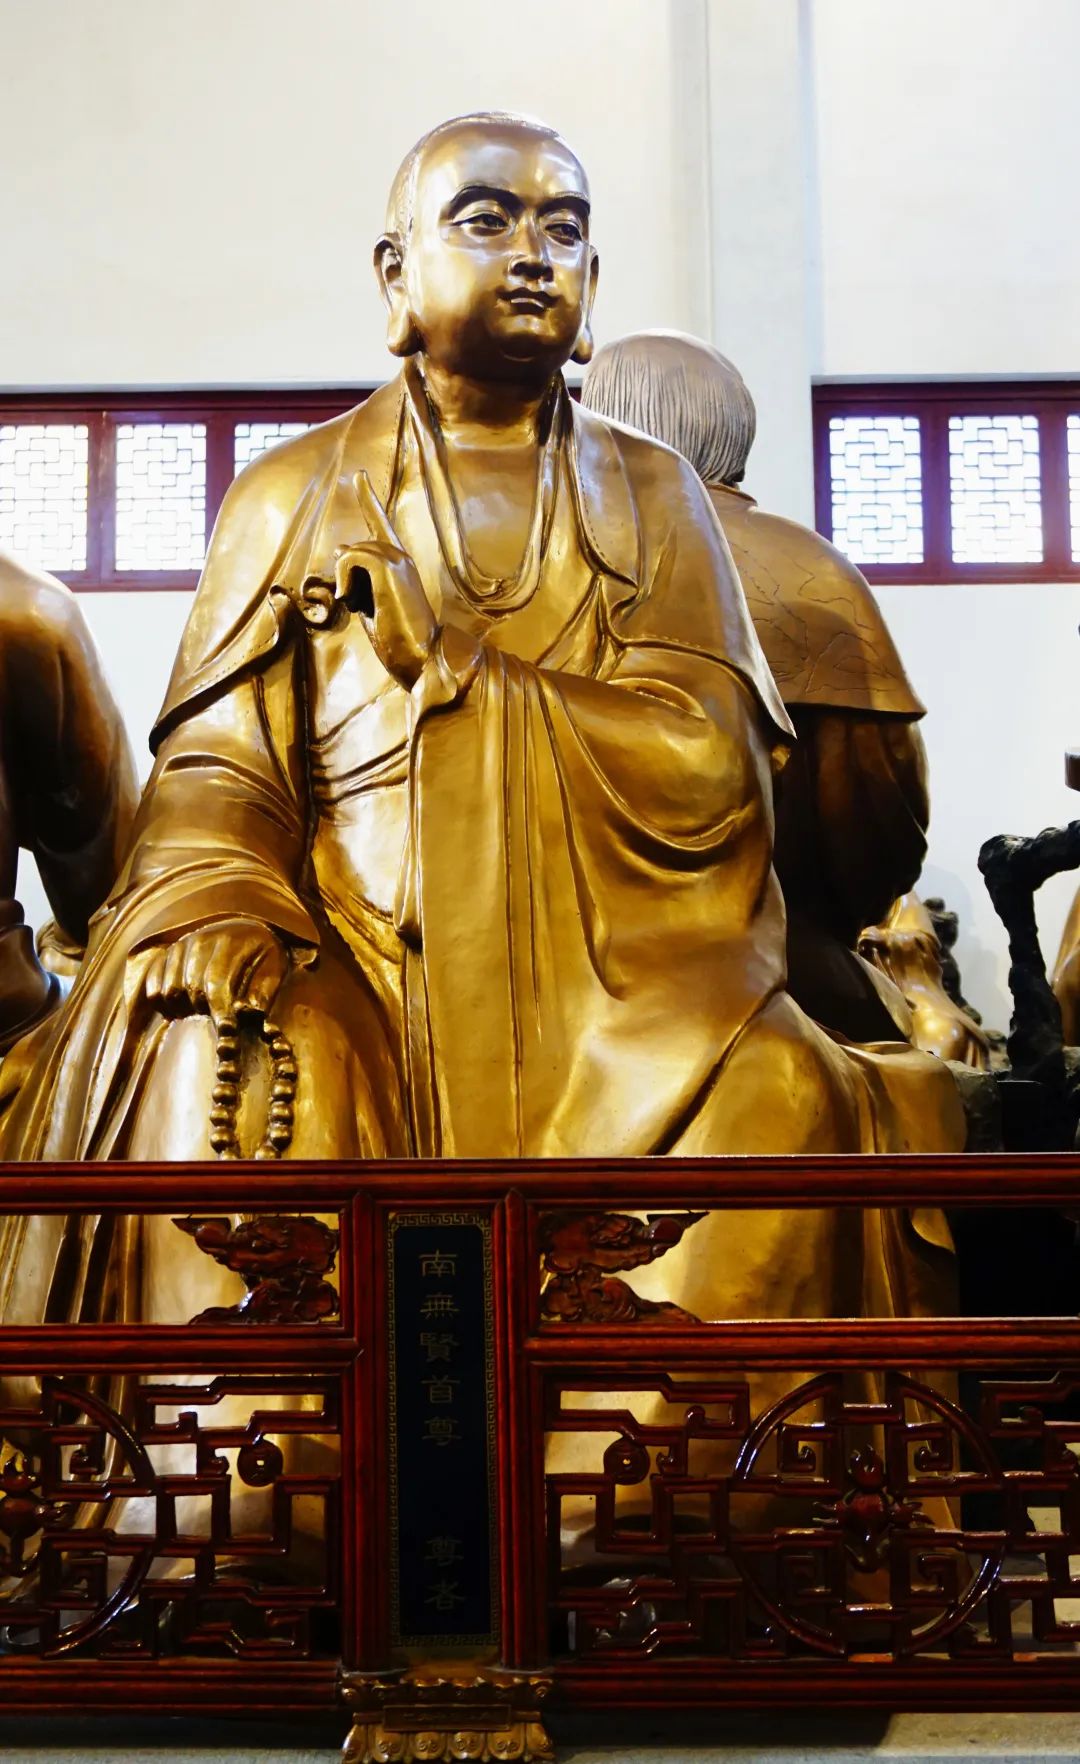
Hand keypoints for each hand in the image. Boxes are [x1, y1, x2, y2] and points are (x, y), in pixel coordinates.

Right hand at [139, 917, 287, 1025]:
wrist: (244, 929)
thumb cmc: (262, 956)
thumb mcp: (274, 970)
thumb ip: (264, 992)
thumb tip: (250, 1013)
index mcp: (231, 943)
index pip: (217, 983)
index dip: (220, 1010)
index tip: (226, 1031)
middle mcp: (201, 940)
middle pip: (191, 989)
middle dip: (203, 1011)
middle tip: (216, 1020)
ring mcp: (181, 945)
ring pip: (169, 990)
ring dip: (183, 1009)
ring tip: (200, 1011)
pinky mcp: (167, 952)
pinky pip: (153, 983)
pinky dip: (163, 1002)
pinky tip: (181, 1006)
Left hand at [333, 470, 438, 687]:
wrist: (424, 657)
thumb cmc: (399, 639)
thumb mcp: (370, 604)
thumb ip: (357, 577)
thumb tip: (340, 546)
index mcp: (400, 566)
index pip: (381, 525)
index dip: (369, 499)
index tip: (360, 476)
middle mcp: (402, 557)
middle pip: (353, 548)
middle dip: (347, 578)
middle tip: (363, 607)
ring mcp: (398, 559)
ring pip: (351, 552)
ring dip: (346, 582)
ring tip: (361, 606)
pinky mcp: (390, 567)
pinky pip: (351, 557)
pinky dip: (345, 580)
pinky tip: (354, 601)